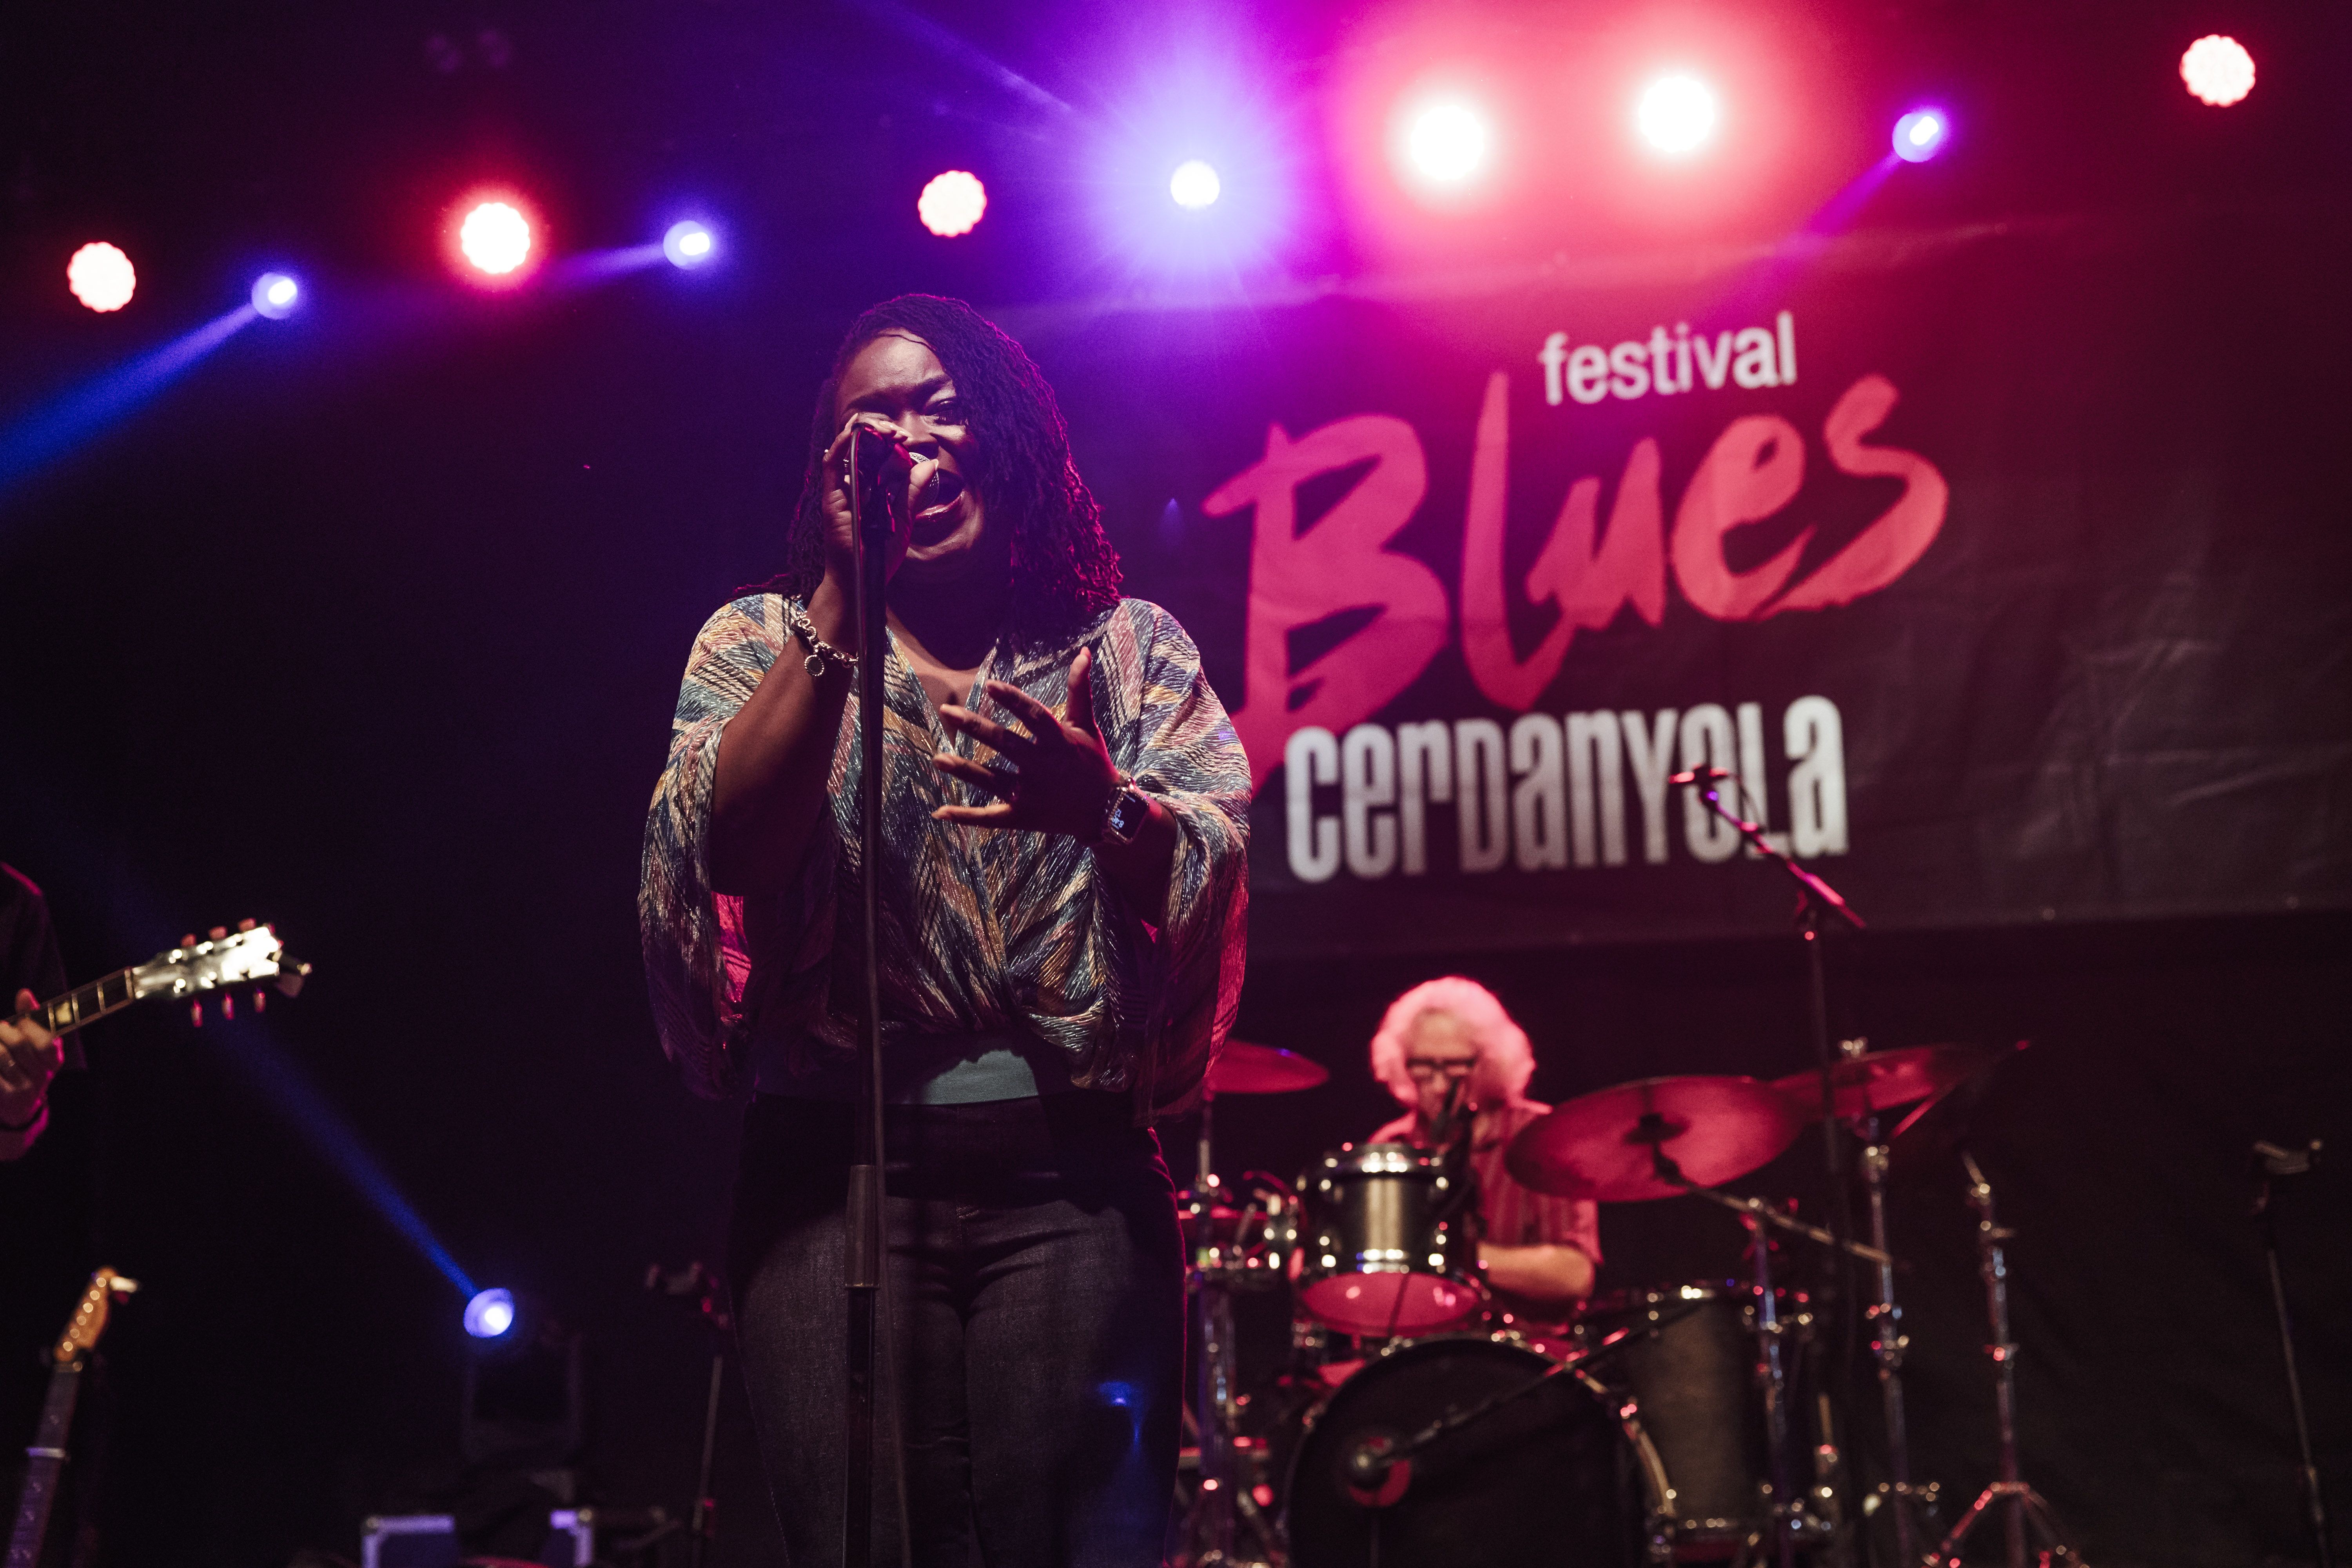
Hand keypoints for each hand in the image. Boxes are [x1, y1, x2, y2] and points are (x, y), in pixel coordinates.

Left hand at [0, 989, 61, 1128]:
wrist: (17, 1109)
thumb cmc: (23, 1067)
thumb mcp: (33, 1046)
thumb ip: (31, 1020)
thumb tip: (24, 993)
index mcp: (53, 1062)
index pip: (46, 1041)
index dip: (30, 1026)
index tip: (21, 1021)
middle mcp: (41, 1078)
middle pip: (19, 1044)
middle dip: (2, 1031)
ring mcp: (22, 1090)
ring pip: (0, 1056)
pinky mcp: (4, 1098)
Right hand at [816, 416, 931, 584]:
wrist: (862, 577)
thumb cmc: (880, 555)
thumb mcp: (904, 519)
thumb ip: (913, 491)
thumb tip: (929, 464)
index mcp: (876, 489)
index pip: (883, 456)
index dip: (895, 444)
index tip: (909, 441)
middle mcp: (858, 485)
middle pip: (866, 447)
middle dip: (883, 433)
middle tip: (900, 435)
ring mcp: (843, 489)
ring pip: (849, 450)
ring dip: (867, 433)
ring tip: (887, 432)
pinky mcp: (832, 496)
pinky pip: (832, 464)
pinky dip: (842, 445)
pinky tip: (856, 433)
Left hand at [931, 647, 1120, 839]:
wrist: (1106, 810)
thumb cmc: (1093, 761)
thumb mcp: (1086, 725)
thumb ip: (1079, 690)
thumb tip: (1083, 652)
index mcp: (1059, 741)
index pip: (1034, 716)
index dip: (1014, 700)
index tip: (991, 685)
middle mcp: (1043, 767)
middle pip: (1006, 744)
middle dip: (976, 727)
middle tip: (947, 711)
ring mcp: (1031, 794)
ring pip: (992, 779)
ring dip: (964, 770)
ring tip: (938, 759)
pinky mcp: (1023, 816)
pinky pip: (991, 817)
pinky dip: (966, 817)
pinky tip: (940, 811)